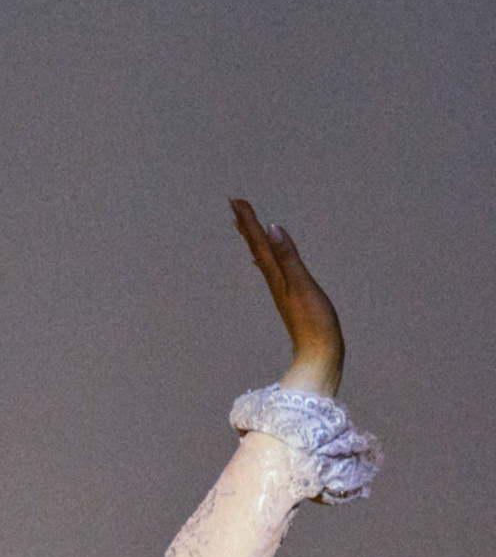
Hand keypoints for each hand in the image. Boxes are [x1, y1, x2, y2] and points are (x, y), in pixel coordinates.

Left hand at [230, 201, 344, 395]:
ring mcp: (282, 292)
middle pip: (257, 248)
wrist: (320, 356)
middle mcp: (275, 282)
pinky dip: (266, 261)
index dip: (249, 221)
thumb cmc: (315, 322)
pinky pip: (273, 273)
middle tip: (235, 205)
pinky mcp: (291, 300)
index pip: (259, 242)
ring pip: (263, 259)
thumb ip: (288, 256)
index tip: (236, 200)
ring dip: (254, 241)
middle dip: (247, 226)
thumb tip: (272, 229)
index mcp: (277, 276)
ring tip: (245, 227)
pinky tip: (265, 262)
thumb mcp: (302, 284)